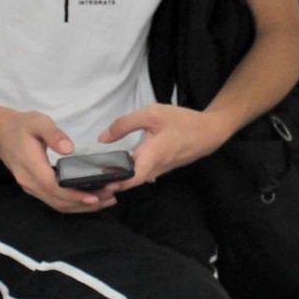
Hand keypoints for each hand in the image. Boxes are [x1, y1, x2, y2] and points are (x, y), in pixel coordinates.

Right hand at [0, 110, 115, 213]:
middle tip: (110, 197)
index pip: (53, 187)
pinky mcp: (36, 188)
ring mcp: (32, 188)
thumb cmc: (21, 127)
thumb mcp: (38, 122)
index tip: (94, 196)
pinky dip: (74, 203)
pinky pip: (55, 201)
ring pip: (58, 204)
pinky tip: (91, 199)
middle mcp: (30, 182)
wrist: (1, 134)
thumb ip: (53, 134)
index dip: (74, 195)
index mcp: (30, 166)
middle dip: (84, 203)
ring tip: (106, 201)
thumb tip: (68, 148)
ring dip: (81, 206)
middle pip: (58, 201)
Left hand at [97, 104, 221, 190]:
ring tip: (98, 174)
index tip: (97, 181)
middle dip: (109, 182)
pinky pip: (142, 173)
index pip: (129, 180)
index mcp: (151, 156)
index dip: (112, 183)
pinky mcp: (161, 168)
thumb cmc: (182, 122)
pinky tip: (117, 166)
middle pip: (128, 182)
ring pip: (134, 179)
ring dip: (118, 178)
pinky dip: (129, 173)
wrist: (209, 132)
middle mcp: (154, 169)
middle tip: (89, 179)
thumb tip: (103, 138)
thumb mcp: (152, 114)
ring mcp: (158, 171)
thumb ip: (125, 124)